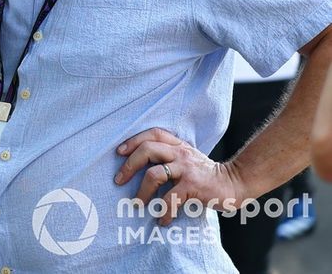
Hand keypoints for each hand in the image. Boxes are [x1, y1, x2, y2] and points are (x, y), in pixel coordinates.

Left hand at [114, 127, 243, 224]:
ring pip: (154, 174)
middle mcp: (180, 153)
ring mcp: (187, 169)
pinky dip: (163, 211)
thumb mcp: (188, 157)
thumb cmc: (207, 174)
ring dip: (142, 191)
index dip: (133, 141)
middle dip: (128, 166)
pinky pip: (170, 199)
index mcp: (178, 145)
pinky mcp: (193, 186)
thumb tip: (141, 165)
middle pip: (147, 150)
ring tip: (138, 204)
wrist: (236, 183)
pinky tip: (163, 220)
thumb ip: (170, 155)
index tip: (119, 152)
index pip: (152, 134)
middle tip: (119, 180)